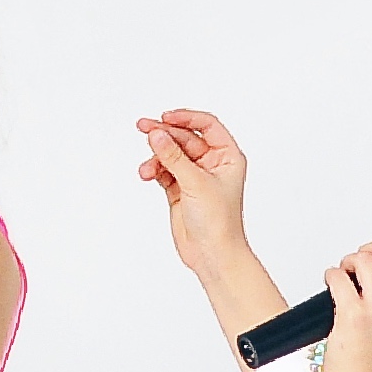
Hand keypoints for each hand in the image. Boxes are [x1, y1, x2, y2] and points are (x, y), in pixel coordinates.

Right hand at [135, 107, 256, 278]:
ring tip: (147, 167)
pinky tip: (147, 174)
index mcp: (227, 157)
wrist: (213, 255)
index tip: (166, 117)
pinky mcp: (180, 190)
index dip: (187, 118)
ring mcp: (195, 177)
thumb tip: (156, 134)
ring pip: (171, 155)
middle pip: (185, 138)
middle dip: (164, 135)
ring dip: (157, 157)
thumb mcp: (195, 182)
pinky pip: (164, 171)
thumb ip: (173, 156)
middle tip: (144, 127)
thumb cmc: (219, 222)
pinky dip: (154, 170)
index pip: (208, 126)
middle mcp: (212, 164)